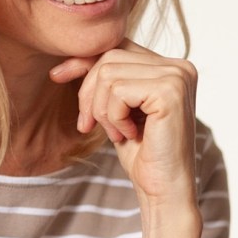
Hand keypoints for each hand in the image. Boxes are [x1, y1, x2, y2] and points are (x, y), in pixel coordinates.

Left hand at [50, 40, 198, 208]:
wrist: (164, 190)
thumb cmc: (143, 155)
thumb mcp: (120, 108)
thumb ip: (110, 79)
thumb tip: (74, 54)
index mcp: (173, 68)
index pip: (118, 47)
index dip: (84, 60)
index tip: (57, 76)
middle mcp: (181, 67)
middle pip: (110, 57)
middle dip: (89, 93)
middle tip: (90, 126)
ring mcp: (178, 77)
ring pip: (109, 74)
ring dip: (102, 110)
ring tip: (117, 134)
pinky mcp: (170, 91)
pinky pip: (118, 90)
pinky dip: (113, 117)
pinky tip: (129, 135)